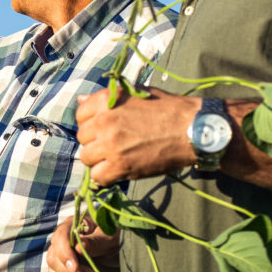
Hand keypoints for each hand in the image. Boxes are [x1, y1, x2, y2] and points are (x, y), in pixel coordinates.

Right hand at [48, 216, 119, 271]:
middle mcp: (63, 242)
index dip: (64, 254)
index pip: (59, 239)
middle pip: (52, 259)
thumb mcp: (111, 240)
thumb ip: (95, 242)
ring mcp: (60, 259)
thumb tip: (78, 246)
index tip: (76, 268)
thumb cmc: (118, 243)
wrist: (121, 259)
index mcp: (73, 227)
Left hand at [75, 88, 200, 183]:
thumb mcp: (136, 94)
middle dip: (95, 142)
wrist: (192, 128)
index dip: (91, 123)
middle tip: (114, 144)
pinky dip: (106, 176)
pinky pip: (98, 177)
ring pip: (87, 158)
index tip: (104, 128)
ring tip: (117, 158)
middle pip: (82, 138)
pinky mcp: (121, 166)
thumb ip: (107, 98)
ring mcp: (111, 145)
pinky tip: (119, 170)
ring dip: (99, 160)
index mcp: (106, 101)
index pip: (80, 115)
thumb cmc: (168, 109)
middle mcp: (104, 121)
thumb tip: (79, 100)